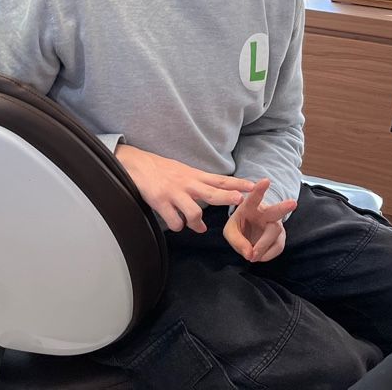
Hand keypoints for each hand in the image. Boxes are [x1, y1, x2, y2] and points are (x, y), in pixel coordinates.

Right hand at [114, 144, 255, 232]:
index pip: (220, 180)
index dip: (237, 183)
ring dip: (197, 223)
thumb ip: (199, 187)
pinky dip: (178, 226)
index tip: (253, 186)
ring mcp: (174, 193)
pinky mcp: (160, 201)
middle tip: (239, 200)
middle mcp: (187, 184)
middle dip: (227, 197)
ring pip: (194, 211)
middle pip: (212, 193)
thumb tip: (214, 200)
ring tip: (198, 226)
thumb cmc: (163, 170)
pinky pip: (174, 220)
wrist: (138, 165)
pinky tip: (177, 225)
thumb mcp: (185, 173)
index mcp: (195, 176)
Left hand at [222, 177, 297, 262]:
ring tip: (252, 256)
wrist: (248, 234)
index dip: (259, 189)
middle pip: (276, 210)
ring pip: (275, 233)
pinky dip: (267, 255)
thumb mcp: (230, 232)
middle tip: (293, 203)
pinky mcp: (280, 237)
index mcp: (250, 206)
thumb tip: (250, 254)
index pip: (254, 197)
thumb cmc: (240, 226)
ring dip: (263, 245)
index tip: (266, 180)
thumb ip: (237, 241)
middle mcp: (266, 213)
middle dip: (284, 207)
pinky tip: (259, 256)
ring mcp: (276, 224)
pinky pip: (278, 247)